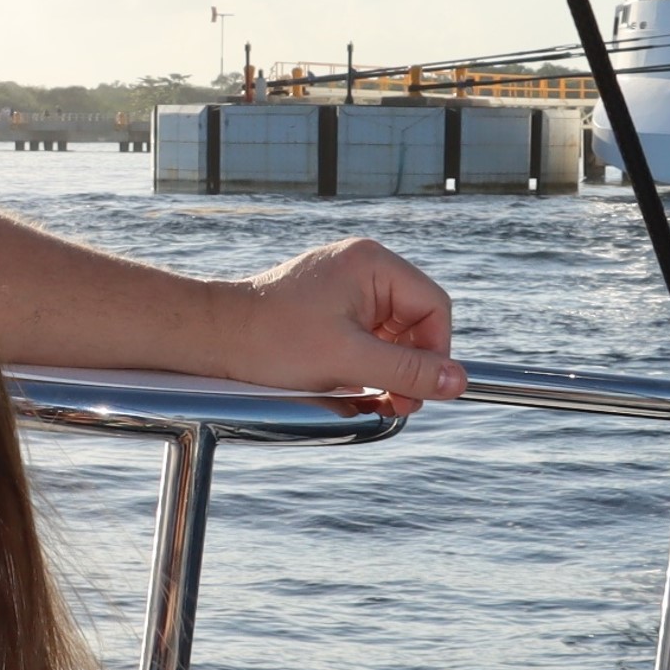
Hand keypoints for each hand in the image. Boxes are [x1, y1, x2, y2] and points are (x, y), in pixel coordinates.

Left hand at [231, 240, 460, 407]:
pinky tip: (349, 390)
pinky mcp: (329, 312)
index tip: (422, 390)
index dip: (436, 353)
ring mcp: (345, 290)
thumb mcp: (346, 361)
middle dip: (409, 368)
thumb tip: (458, 382)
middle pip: (415, 324)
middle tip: (396, 404)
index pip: (434, 308)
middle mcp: (363, 270)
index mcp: (373, 265)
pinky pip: (366, 342)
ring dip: (387, 373)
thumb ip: (406, 371)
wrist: (211, 340)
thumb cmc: (270, 341)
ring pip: (391, 338)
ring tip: (369, 400)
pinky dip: (364, 369)